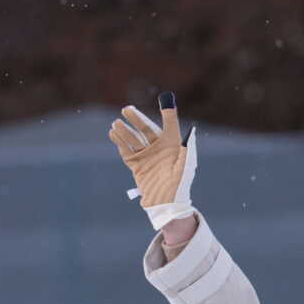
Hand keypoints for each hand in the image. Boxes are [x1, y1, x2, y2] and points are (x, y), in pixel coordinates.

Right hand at [108, 91, 197, 229]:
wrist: (167, 204)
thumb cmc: (180, 184)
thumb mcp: (186, 164)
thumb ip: (187, 146)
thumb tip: (190, 129)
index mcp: (173, 147)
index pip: (169, 125)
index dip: (167, 113)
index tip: (164, 99)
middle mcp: (159, 149)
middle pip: (146, 130)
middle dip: (136, 119)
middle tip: (126, 109)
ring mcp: (147, 157)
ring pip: (134, 139)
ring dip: (125, 131)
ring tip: (116, 122)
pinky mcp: (137, 166)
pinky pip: (126, 151)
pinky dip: (119, 142)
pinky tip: (113, 133)